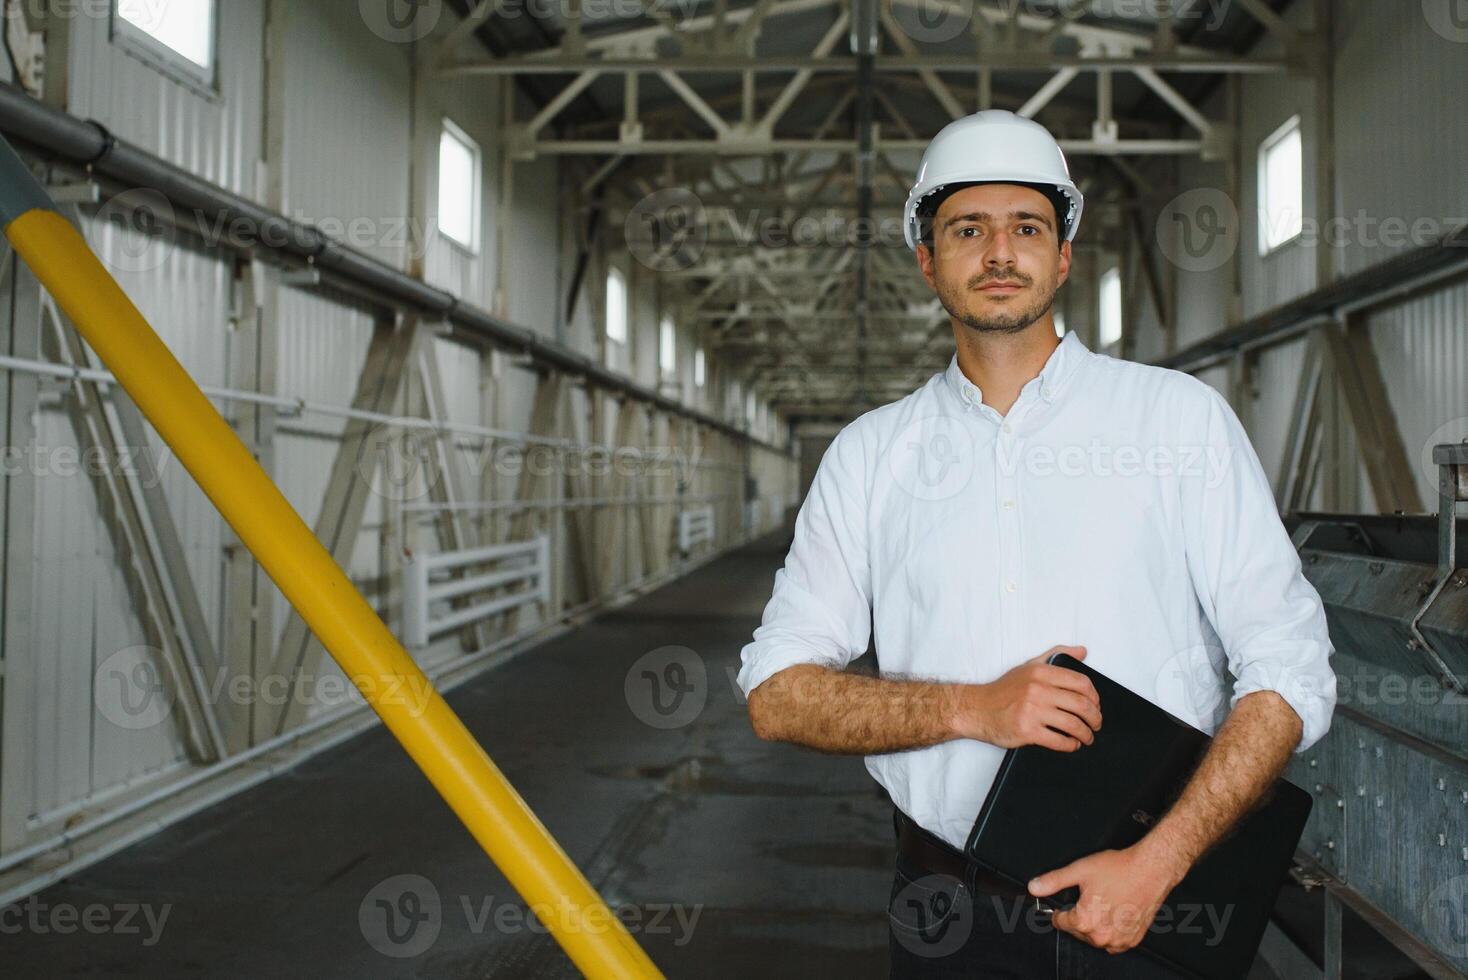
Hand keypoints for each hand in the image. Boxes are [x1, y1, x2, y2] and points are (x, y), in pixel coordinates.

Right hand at [948, 645, 1100, 749]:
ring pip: (1073, 725)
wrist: (976, 709)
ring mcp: (1032, 711)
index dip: (1095, 697)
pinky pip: (1059, 740)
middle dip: (1095, 718)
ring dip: (1086, 734)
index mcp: (1041, 672)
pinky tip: (1072, 744)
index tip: (1096, 705)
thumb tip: (1082, 651)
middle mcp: (1037, 689)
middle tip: (1096, 724)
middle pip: (1082, 705)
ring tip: (1087, 737)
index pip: (1081, 683)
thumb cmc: (1003, 690)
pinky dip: (1071, 745)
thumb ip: (1056, 655)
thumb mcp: (1029, 665)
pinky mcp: (1027, 731)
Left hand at [1027, 840, 1190, 953]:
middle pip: (1078, 931)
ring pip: (1095, 937)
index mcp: (1085, 921)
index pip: (1060, 922)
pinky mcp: (1132, 940)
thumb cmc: (1119, 869)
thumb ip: (1054, 881)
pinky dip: (1110, 930)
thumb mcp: (1080, 870)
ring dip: (1094, 925)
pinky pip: (1113, 941)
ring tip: (1102, 904)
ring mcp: (1119, 940)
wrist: (1151, 870)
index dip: (1059, 910)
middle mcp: (1102, 936)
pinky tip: (1114, 913)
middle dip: (1078, 917)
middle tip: (1088, 899)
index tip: (1062, 906)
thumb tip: (1034, 887)